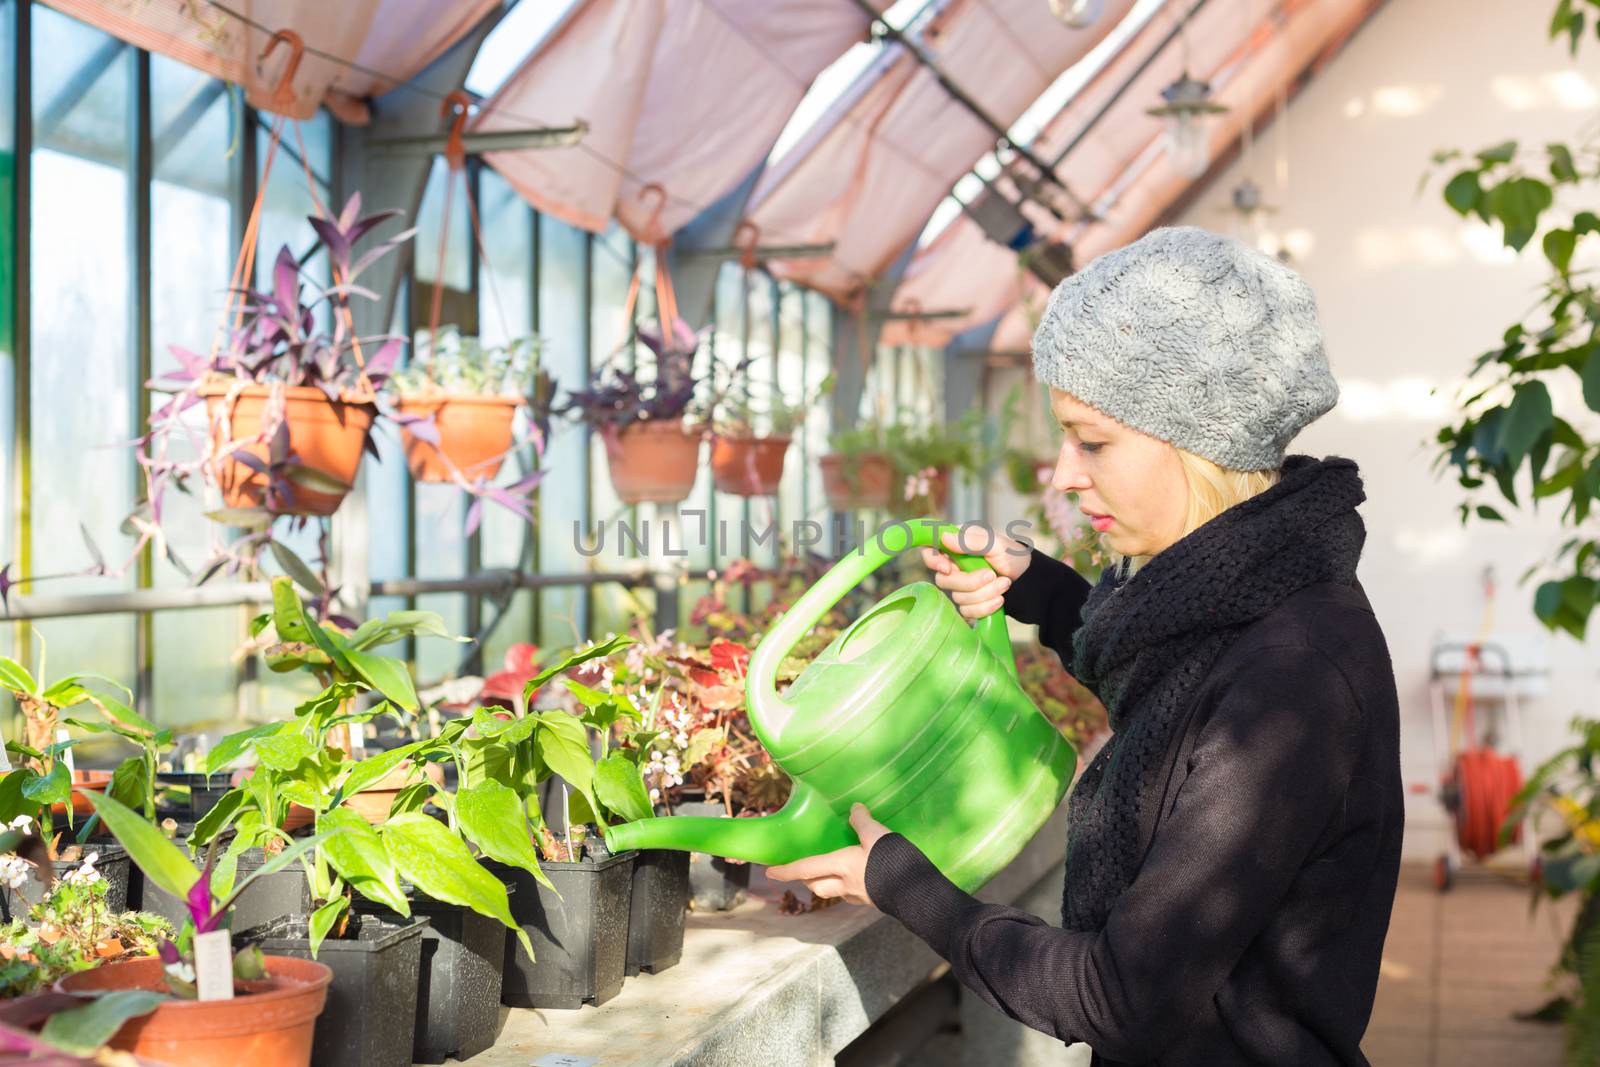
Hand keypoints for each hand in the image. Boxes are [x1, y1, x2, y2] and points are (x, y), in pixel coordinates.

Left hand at [767, 804, 888, 906]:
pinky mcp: (873, 900)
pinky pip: (851, 894)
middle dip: (806, 879)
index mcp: (841, 865)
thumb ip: (863, 822)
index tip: (769, 872)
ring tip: (827, 873)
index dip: (786, 870)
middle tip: (801, 871)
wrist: (917, 892)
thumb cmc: (893, 861)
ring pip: (833, 892)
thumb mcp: (877, 835)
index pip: (806, 868)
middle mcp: (846, 884)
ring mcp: (859, 895)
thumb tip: (854, 808)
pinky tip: (856, 878)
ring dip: (825, 884)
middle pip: (817, 885)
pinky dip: (846, 886)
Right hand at [920, 526, 1031, 619]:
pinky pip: (967, 612)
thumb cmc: (1013, 556)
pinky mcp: (969, 604)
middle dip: (970, 582)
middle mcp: (954, 566)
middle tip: (992, 575)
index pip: (929, 551)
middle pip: (943, 580)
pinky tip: (999, 601)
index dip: (932, 561)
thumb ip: (970, 541)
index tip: (948, 567)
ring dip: (984, 594)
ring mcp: (961, 587)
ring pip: (957, 598)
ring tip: (1005, 584)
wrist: (1030, 580)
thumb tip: (943, 537)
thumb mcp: (997, 544)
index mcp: (957, 546)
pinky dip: (985, 607)